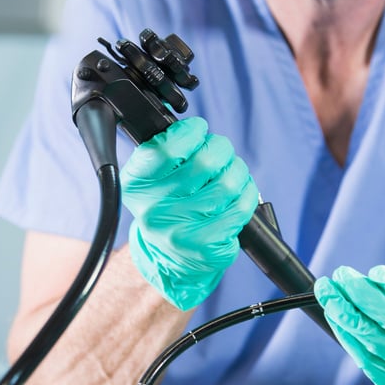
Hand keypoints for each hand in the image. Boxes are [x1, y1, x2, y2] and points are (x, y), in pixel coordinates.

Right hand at [121, 117, 259, 310]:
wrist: (171, 260)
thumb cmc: (167, 206)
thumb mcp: (151, 179)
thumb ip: (163, 150)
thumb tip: (188, 124)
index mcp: (137, 186)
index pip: (166, 148)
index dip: (191, 132)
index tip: (199, 131)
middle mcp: (154, 210)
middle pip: (206, 161)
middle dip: (222, 149)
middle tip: (221, 153)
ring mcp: (181, 232)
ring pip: (228, 183)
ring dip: (238, 171)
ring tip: (232, 174)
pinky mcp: (207, 247)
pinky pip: (241, 208)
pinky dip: (247, 195)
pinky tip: (239, 196)